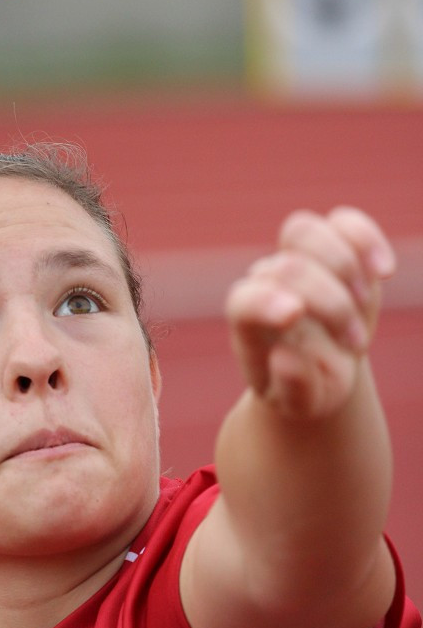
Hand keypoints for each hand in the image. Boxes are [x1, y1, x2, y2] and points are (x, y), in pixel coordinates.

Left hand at [226, 208, 395, 420]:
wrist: (320, 369)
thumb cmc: (306, 389)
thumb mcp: (301, 404)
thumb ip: (294, 388)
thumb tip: (284, 356)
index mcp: (251, 325)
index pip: (244, 301)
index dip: (264, 302)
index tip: (295, 315)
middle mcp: (267, 285)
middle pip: (286, 266)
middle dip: (330, 302)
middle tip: (355, 344)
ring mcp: (297, 262)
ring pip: (304, 231)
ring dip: (343, 265)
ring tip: (363, 303)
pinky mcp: (333, 248)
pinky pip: (343, 223)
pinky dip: (365, 238)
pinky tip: (384, 271)